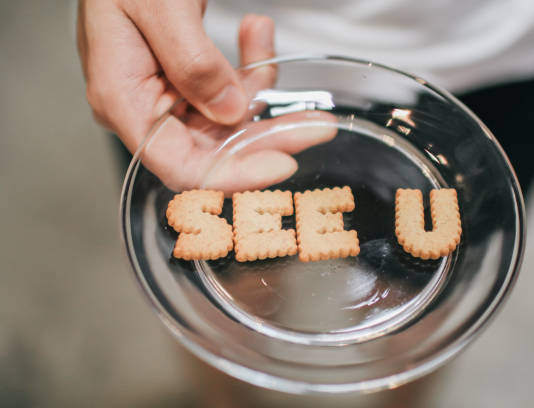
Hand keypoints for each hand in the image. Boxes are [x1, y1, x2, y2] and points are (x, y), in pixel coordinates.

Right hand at [77, 1, 335, 190]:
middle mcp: (145, 108)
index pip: (181, 165)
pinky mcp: (184, 81)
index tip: (283, 163)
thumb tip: (231, 111)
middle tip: (316, 126)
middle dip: (268, 136)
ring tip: (280, 56)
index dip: (234, 174)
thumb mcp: (158, 7)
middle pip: (214, 149)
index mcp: (122, 100)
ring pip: (228, 121)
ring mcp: (166, 96)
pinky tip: (258, 34)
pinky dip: (248, 67)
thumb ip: (193, 62)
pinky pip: (226, 90)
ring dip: (262, 92)